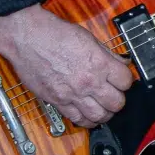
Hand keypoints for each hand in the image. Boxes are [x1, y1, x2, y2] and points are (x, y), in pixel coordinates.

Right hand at [0, 3, 134, 127]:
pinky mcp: (57, 101)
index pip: (126, 82)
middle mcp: (88, 82)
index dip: (126, 82)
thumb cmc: (55, 34)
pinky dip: (85, 120)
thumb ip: (107, 54)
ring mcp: (72, 94)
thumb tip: (121, 63)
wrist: (27, 38)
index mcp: (100, 63)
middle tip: (115, 96)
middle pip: (116, 103)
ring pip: (99, 117)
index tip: (122, 81)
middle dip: (119, 100)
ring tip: (104, 109)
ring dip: (105, 114)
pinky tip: (87, 115)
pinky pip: (76, 119)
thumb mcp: (89, 38)